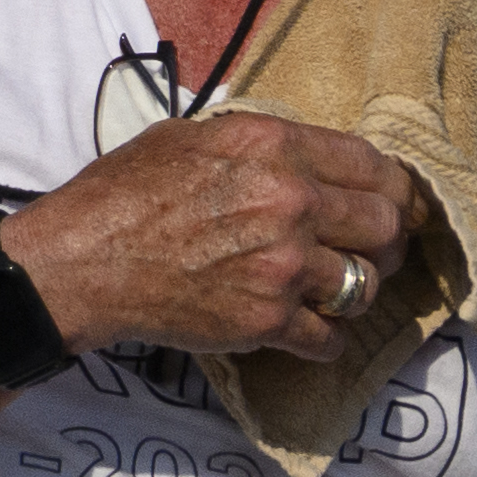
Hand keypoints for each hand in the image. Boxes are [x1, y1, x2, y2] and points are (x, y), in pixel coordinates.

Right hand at [0, 112, 422, 373]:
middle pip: (385, 226)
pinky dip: (327, 340)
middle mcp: (289, 202)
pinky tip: (311, 332)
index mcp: (273, 147)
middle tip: (371, 250)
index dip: (394, 189)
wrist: (81, 262)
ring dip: (356, 291)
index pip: (374, 166)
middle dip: (386, 241)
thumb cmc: (122, 194)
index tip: (395, 204)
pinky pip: (331, 338)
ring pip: (366, 285)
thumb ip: (255, 143)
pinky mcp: (268, 319)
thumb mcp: (188, 137)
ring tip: (335, 292)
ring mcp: (283, 265)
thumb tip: (298, 154)